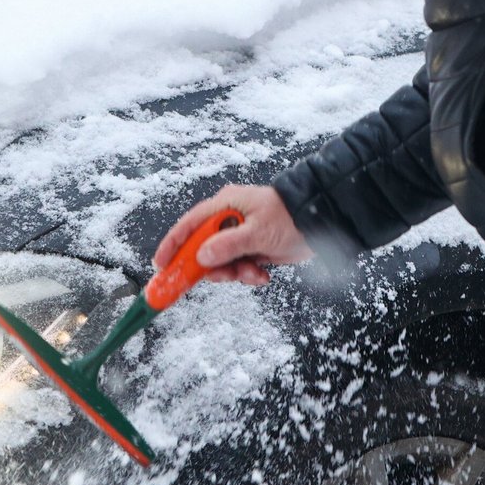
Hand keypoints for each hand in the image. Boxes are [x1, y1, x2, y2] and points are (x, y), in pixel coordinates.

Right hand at [153, 185, 312, 286]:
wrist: (323, 221)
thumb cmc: (290, 217)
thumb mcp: (257, 232)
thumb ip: (228, 245)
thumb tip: (201, 256)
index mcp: (225, 205)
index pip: (189, 225)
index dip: (173, 245)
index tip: (161, 265)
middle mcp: (229, 219)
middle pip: (203, 248)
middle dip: (211, 267)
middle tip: (218, 278)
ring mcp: (240, 235)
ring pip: (222, 262)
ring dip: (234, 273)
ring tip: (253, 273)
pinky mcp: (252, 248)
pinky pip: (239, 267)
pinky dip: (247, 275)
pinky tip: (262, 275)